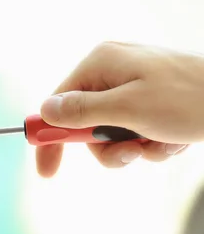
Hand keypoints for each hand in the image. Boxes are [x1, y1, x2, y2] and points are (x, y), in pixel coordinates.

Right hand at [36, 42, 203, 176]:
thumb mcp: (128, 109)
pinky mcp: (148, 100)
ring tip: (158, 142)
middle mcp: (112, 71)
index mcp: (101, 63)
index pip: (58, 104)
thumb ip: (82, 111)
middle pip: (84, 123)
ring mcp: (131, 86)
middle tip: (130, 152)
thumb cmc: (189, 99)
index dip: (50, 137)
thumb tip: (44, 111)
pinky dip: (150, 143)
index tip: (47, 169)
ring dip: (132, 147)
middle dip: (107, 146)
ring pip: (109, 133)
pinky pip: (132, 132)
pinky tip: (172, 138)